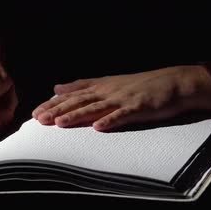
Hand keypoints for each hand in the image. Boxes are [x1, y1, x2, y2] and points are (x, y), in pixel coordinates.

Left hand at [32, 66, 210, 130]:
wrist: (174, 82)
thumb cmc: (141, 85)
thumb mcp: (109, 82)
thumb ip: (82, 86)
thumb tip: (57, 87)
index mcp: (101, 86)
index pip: (72, 95)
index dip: (53, 103)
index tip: (36, 112)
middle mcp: (108, 91)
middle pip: (79, 101)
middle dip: (57, 110)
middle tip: (39, 119)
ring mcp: (123, 99)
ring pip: (96, 108)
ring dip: (77, 115)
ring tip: (60, 123)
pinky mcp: (139, 107)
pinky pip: (123, 115)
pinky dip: (110, 121)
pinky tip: (98, 128)